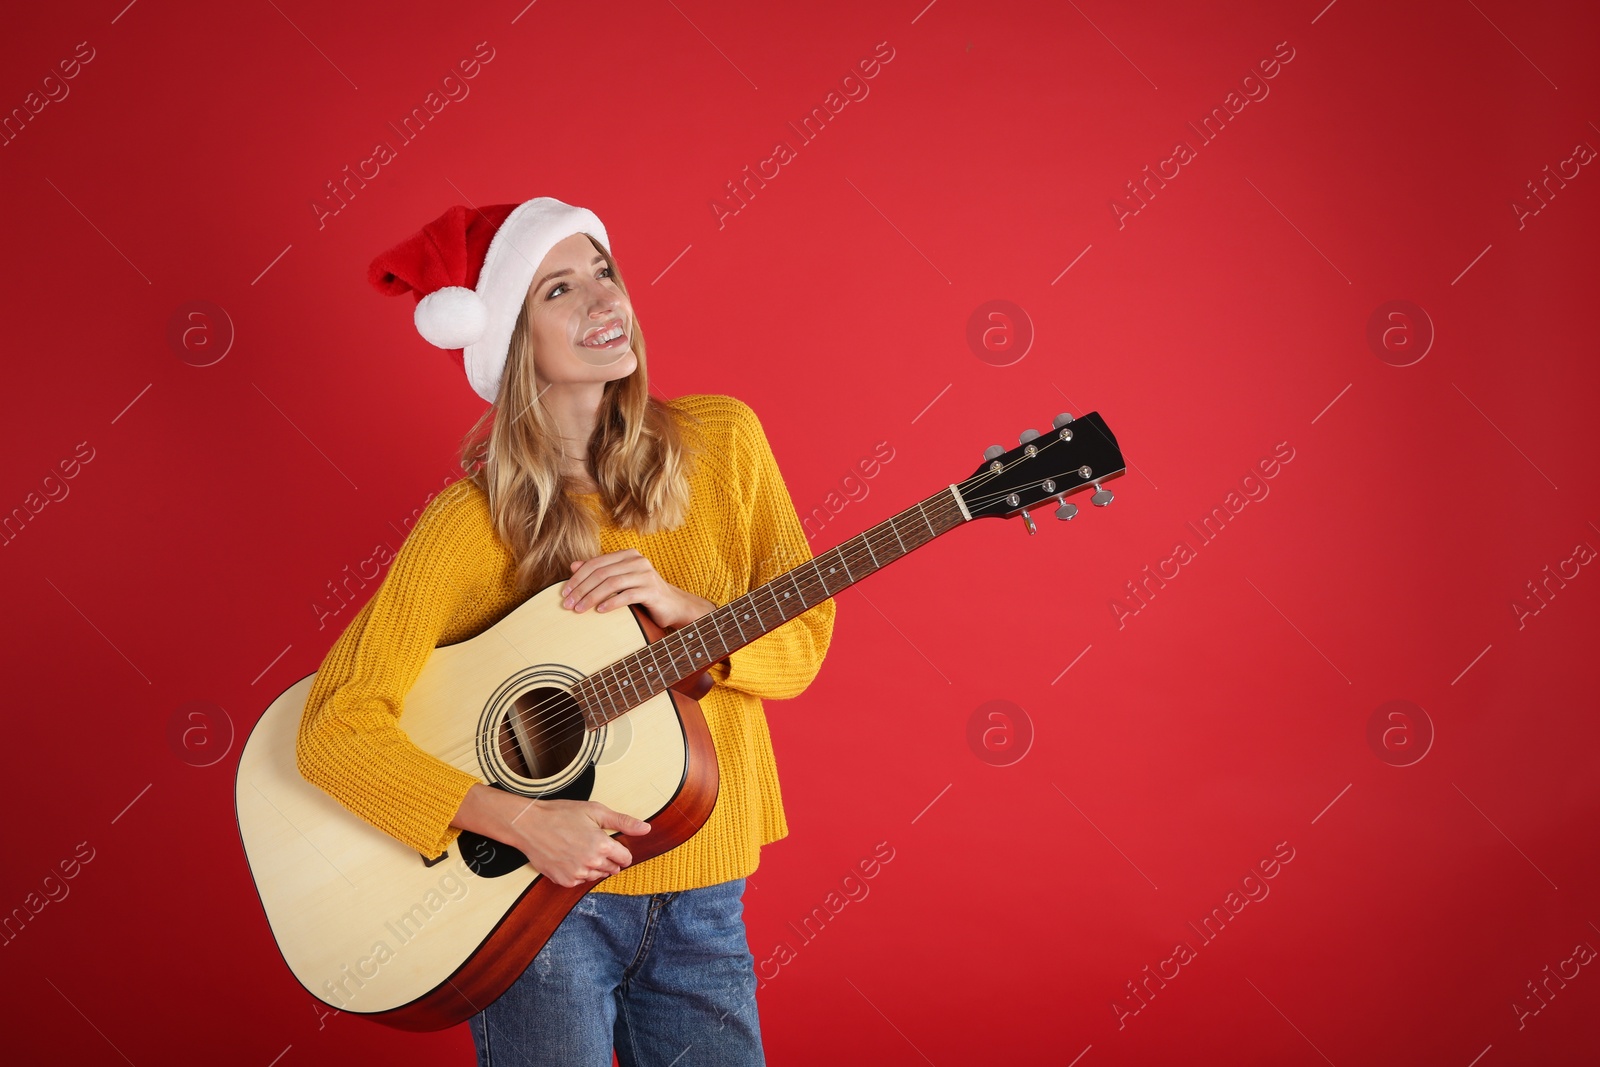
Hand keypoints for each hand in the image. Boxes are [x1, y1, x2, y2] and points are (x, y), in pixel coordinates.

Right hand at [452, 785, 649, 887]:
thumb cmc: (560, 815)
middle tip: (593, 842)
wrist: (529, 825)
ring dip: (595, 865)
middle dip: (608, 857)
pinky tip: (570, 857)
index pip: (626, 858)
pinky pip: (581, 880)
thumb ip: (623, 822)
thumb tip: (646, 829)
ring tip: (580, 847)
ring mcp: (577, 874)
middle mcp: (591, 864)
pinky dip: (579, 871)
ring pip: (597, 875)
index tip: (612, 842)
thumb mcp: (595, 811)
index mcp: (602, 846)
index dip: (621, 849)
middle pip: (613, 869)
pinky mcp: (564, 881)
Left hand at [562, 549, 714, 629]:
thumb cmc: (643, 593)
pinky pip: (627, 595)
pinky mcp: (652, 590)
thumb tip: (573, 566)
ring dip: (592, 597)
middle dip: (581, 589)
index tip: (564, 593)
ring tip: (580, 610)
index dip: (577, 578)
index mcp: (627, 555)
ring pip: (612, 583)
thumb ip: (600, 571)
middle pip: (601, 573)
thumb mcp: (620, 580)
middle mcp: (637, 561)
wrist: (673, 605)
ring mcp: (646, 575)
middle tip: (568, 604)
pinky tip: (600, 611)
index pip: (596, 563)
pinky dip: (611, 603)